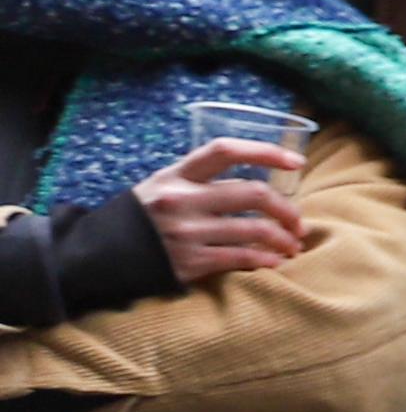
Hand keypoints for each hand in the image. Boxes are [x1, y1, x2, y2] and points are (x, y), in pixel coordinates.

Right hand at [130, 139, 303, 282]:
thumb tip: (258, 184)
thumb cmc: (146, 216)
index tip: (296, 161)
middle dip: (287, 210)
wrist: (102, 254)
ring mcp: (186, 232)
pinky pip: (241, 258)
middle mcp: (182, 199)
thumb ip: (203, 180)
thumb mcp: (164, 185)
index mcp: (177, 174)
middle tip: (298, 223)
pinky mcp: (190, 261)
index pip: (225, 151)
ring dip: (283, 239)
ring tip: (292, 245)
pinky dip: (265, 261)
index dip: (265, 152)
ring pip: (254, 230)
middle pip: (253, 194)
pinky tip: (275, 261)